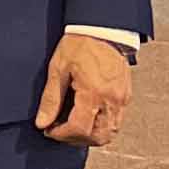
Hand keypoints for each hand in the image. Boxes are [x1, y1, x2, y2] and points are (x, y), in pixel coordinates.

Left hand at [34, 30, 134, 148]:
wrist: (103, 28)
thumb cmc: (81, 43)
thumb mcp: (58, 68)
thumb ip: (50, 99)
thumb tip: (42, 121)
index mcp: (93, 92)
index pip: (79, 129)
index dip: (62, 135)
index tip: (50, 130)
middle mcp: (111, 99)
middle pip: (97, 137)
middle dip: (76, 139)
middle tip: (60, 130)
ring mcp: (121, 99)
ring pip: (109, 132)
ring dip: (90, 135)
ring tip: (73, 125)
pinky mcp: (125, 96)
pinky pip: (116, 121)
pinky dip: (101, 126)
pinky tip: (87, 116)